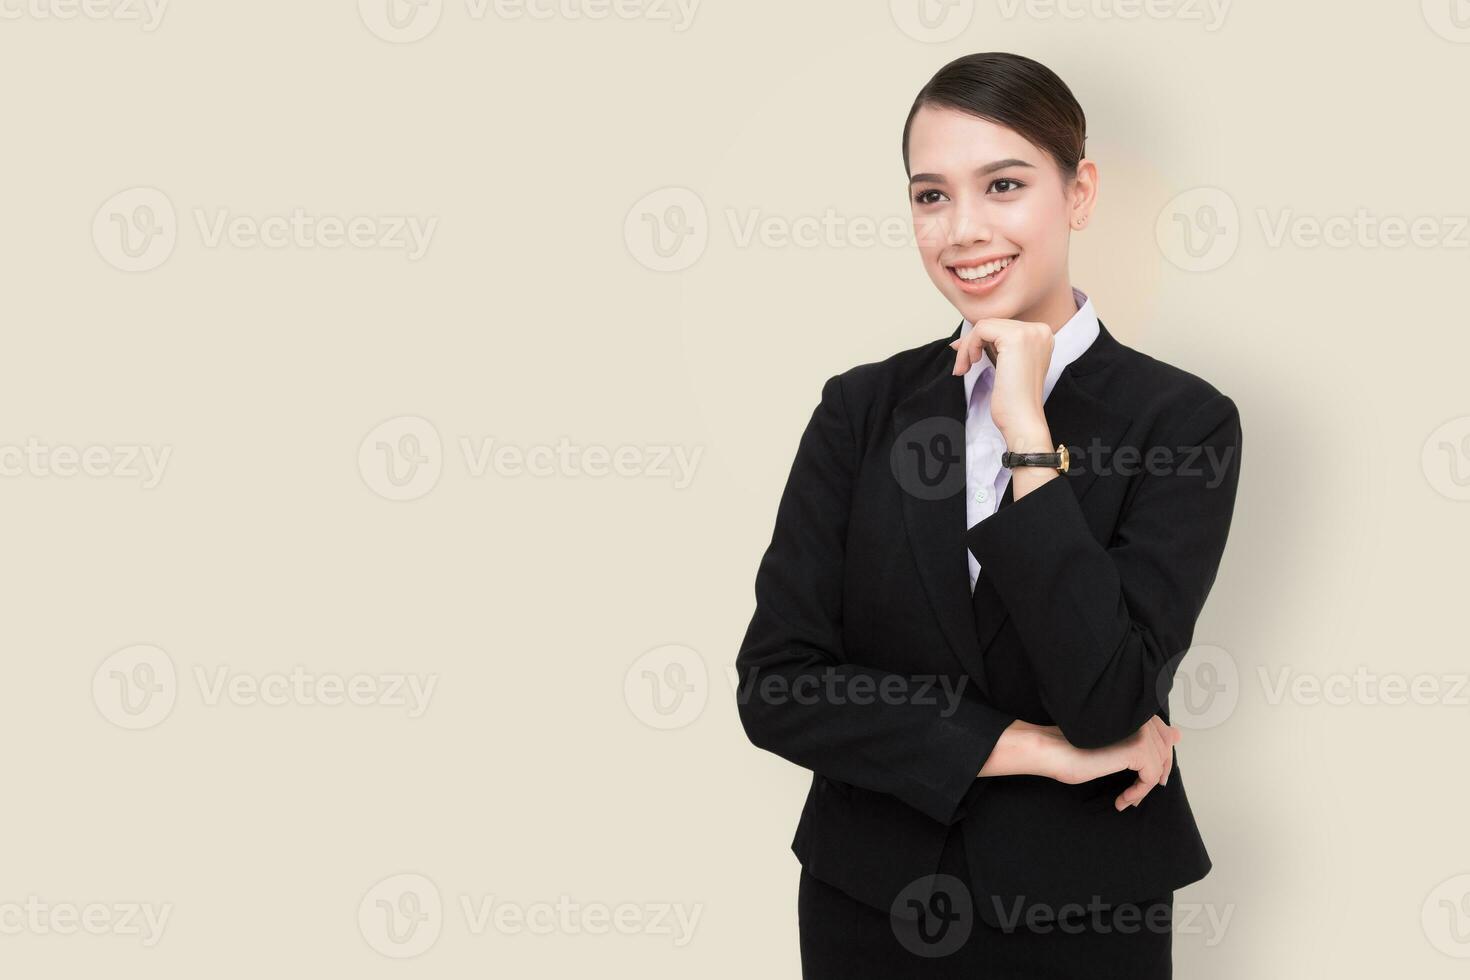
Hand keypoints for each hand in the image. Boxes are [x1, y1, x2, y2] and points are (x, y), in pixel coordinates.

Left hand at [948, 318, 1053, 448]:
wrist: (1022, 420)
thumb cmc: (1014, 400)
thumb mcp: (1006, 365)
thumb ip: (993, 347)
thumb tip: (962, 339)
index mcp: (1042, 335)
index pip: (1002, 327)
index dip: (980, 340)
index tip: (966, 357)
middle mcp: (1040, 330)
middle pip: (993, 324)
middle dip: (971, 344)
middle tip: (962, 366)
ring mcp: (1030, 332)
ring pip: (984, 326)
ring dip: (968, 347)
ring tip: (964, 368)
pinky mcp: (1015, 338)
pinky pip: (980, 330)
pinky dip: (968, 347)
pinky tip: (969, 364)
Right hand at [1046, 715, 1181, 811]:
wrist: (1055, 750)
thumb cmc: (1076, 747)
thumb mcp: (1117, 743)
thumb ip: (1146, 737)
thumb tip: (1178, 734)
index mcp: (1134, 710)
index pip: (1163, 733)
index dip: (1160, 758)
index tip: (1151, 778)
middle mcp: (1140, 716)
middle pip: (1165, 750)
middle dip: (1155, 774)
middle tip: (1136, 793)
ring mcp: (1141, 731)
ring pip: (1158, 766)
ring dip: (1144, 788)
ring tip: (1126, 798)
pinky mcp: (1138, 748)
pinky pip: (1151, 778)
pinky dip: (1139, 793)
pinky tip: (1123, 799)